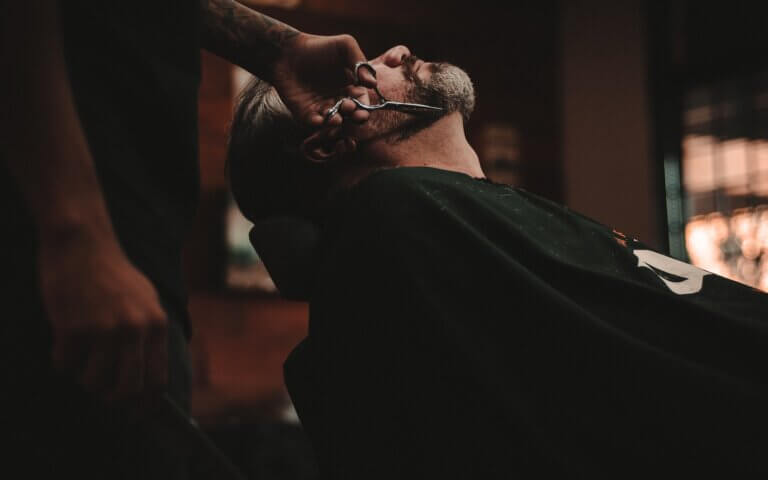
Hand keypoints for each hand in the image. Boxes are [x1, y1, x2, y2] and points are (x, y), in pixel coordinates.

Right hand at [39, 231, 167, 402]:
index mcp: (155, 324)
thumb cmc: (112, 273)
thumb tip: (149, 378)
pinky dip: (62, 361)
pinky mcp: (73, 328)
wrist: (82, 244)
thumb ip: (150, 334)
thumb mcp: (146, 300)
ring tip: (81, 356)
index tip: (137, 414)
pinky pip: (65, 366)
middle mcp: (134, 330)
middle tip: (101, 392)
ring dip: (83, 377)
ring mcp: (104, 330)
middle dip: (112, 398)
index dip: (146, 403)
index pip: (156, 379)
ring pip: (92, 382)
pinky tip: (64, 341)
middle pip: (126, 389)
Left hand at [271, 32, 377, 126]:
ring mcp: (322, 108)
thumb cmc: (318, 46)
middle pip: (350, 114)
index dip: (364, 106)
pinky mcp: (306, 113)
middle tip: (349, 109)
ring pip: (334, 121)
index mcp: (351, 87)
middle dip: (353, 116)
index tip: (363, 108)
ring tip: (336, 118)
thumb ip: (360, 63)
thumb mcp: (344, 46)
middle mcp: (339, 100)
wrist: (287, 51)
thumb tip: (372, 84)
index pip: (362, 101)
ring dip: (336, 121)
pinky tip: (320, 119)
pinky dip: (318, 123)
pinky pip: (315, 122)